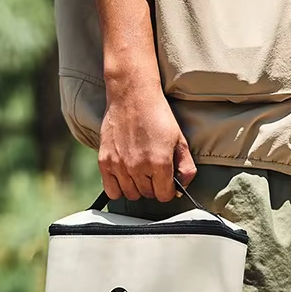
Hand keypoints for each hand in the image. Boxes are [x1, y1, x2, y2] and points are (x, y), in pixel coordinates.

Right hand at [98, 82, 196, 201]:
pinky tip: (125, 177)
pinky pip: (112, 191)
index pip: (165, 195)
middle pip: (148, 195)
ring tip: (140, 173)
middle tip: (153, 172)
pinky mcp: (105, 162)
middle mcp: (139, 167)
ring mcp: (120, 165)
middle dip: (154, 187)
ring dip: (137, 188)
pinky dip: (118, 188)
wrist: (132, 96)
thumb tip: (182, 188)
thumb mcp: (180, 140)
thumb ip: (186, 167)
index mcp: (160, 163)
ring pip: (131, 194)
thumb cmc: (157, 115)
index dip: (168, 190)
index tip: (166, 182)